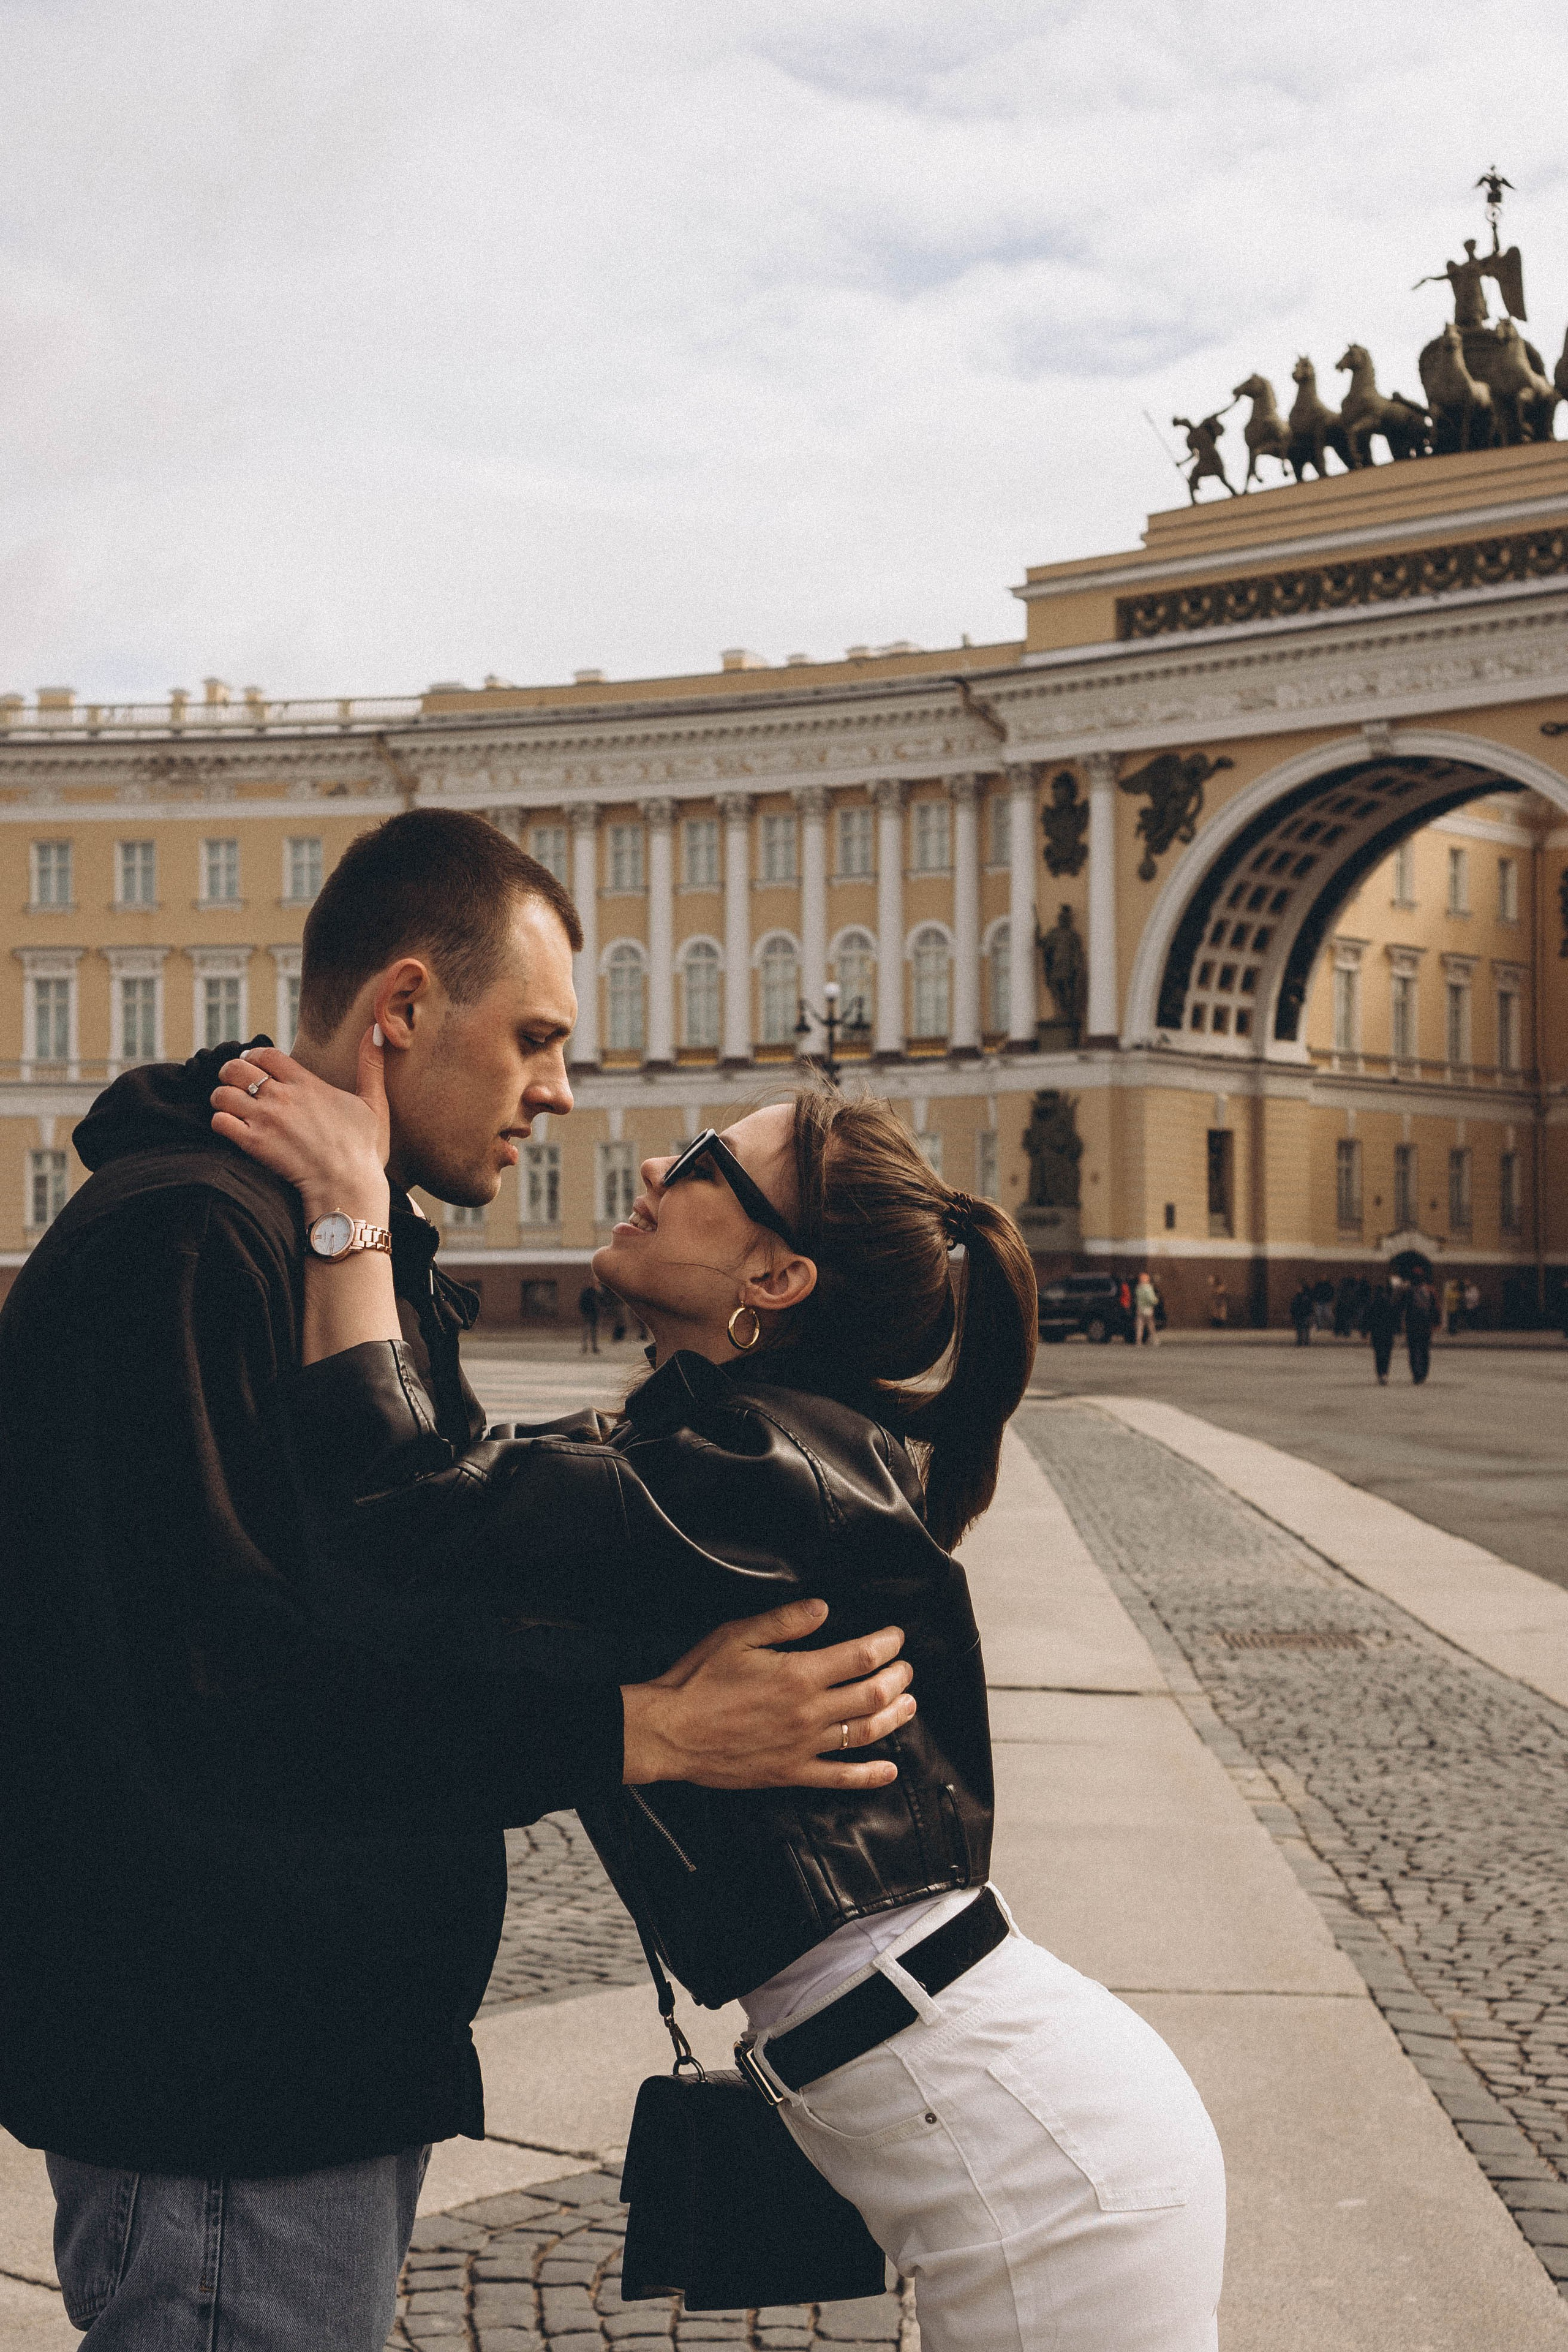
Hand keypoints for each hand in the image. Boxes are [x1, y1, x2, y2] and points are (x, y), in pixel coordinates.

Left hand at [211, 1028, 390, 1222]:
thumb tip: (378, 1031)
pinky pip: (220, 1122)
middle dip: (231, 1073)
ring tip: (230, 1106)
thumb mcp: (374, 1103)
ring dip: (222, 1098)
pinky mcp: (253, 1144)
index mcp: (306, 1083)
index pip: (266, 1054)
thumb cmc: (363, 1149)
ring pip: (222, 1094)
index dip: (255, 1056)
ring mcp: (265, 1119)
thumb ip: (371, 1065)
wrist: (347, 1185)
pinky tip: (232, 1128)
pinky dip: (221, 1122)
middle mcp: (281, 1096)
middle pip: (236, 1068)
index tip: (256, 1065)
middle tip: (236, 1084)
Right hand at [621, 1600, 914, 1790]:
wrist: (669, 1732)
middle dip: (898, 1678)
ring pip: (864, 1733)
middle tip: (906, 1668)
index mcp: (798, 1674)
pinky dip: (869, 1776)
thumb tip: (823, 1608)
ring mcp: (803, 1746)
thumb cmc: (698, 1680)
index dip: (886, 1645)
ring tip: (909, 1705)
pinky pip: (839, 1777)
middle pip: (872, 1694)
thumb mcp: (737, 1635)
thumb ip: (785, 1621)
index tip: (895, 1637)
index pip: (860, 1657)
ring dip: (894, 1717)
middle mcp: (808, 1712)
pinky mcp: (791, 1772)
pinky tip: (889, 1770)